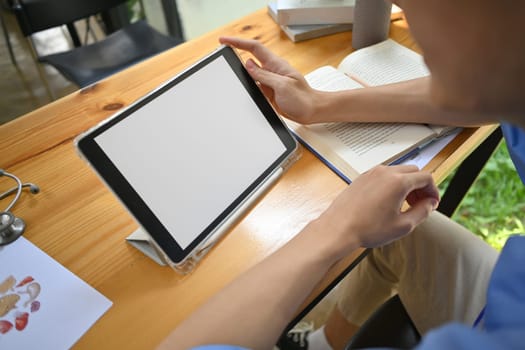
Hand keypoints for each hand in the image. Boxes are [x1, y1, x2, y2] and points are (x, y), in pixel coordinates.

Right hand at [219, 36, 318, 123]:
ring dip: (240, 72)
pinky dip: (246, 86)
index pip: (254, 48)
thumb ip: (264, 76)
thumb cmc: (303, 99)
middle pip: (249, 58)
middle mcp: (271, 71)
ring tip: (227, 72)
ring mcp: (269, 82)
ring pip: (250, 74)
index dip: (238, 42)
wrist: (312, 111)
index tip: (224, 40)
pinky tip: (240, 89)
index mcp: (276, 65)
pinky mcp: (269, 92)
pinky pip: (254, 86)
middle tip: (221, 52)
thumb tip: (248, 65)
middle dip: (235, 53)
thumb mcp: (282, 86)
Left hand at [315, 165, 439, 257]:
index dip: (433, 191)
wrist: (338, 229)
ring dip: (406, 184)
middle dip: (421, 186)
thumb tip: (430, 203)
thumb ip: (422, 212)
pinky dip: (391, 184)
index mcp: (398, 181)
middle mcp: (385, 172)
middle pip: (413, 171)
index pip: (426, 177)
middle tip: (420, 204)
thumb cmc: (367, 229)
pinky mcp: (361, 178)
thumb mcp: (403, 225)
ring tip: (404, 204)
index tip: (432, 203)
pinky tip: (387, 202)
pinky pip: (383, 175)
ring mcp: (371, 173)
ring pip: (397, 172)